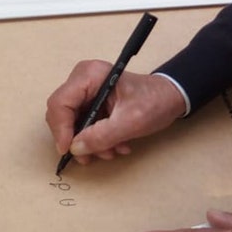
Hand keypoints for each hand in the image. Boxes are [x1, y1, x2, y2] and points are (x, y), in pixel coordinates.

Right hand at [45, 62, 186, 163]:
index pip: (60, 103)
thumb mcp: (131, 122)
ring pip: (73, 122)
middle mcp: (84, 79)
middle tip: (91, 156)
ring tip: (112, 151)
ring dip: (90, 142)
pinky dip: (97, 138)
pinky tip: (116, 145)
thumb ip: (102, 136)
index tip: (69, 150)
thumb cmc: (155, 101)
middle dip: (77, 138)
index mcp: (90, 75)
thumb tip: (75, 148)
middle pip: (63, 114)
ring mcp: (87, 90)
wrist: (171, 97)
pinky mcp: (92, 101)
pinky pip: (84, 123)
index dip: (61, 129)